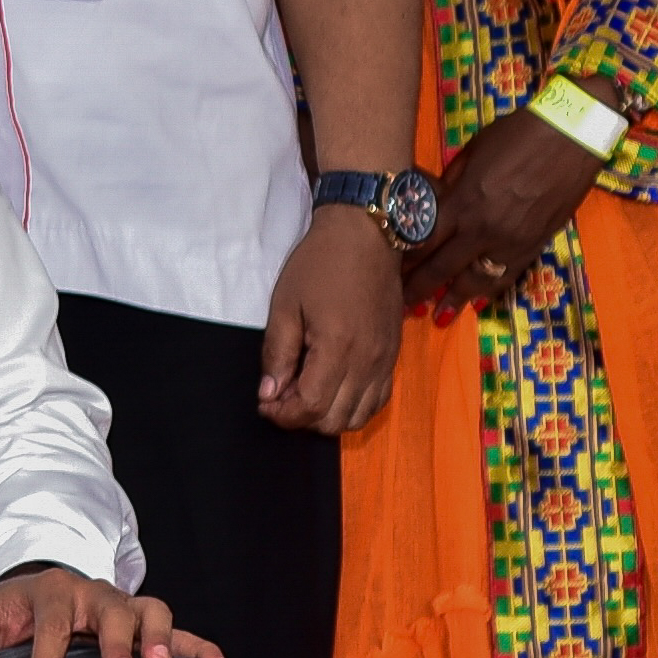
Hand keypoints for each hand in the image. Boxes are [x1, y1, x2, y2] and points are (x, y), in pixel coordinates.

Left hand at [0, 561, 216, 657]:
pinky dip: (197, 645)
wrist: (32, 597)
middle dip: (116, 640)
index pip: (51, 624)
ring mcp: (123, 607)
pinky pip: (178, 631)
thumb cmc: (6, 616)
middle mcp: (93, 594)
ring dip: (158, 637)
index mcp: (51, 591)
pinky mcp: (144, 625)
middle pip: (111, 609)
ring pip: (151, 611)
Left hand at [253, 210, 403, 435]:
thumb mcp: (285, 305)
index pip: (311, 408)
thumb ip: (276, 353)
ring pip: (359, 417)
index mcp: (338, 348)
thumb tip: (269, 395)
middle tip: (281, 396)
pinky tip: (332, 389)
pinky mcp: (393, 356)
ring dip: (327, 416)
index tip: (264, 402)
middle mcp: (368, 361)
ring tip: (305, 392)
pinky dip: (353, 406)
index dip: (283, 415)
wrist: (368, 237)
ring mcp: (385, 361)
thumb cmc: (320, 264)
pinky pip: (378, 400)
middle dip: (302, 418)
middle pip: (335, 421)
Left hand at [404, 113, 597, 316]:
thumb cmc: (516, 136)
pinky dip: (489, 292)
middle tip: (400, 306)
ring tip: (436, 317)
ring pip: (474, 281)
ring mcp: (510, 242)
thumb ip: (447, 185)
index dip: (401, 261)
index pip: (420, 242)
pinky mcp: (534, 246)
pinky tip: (476, 303)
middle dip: (418, 289)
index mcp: (460, 203)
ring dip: (453, 300)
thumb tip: (428, 203)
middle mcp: (481, 229)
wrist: (573, 136)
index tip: (384, 272)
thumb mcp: (470, 154)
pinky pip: (506, 276)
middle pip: (441, 268)